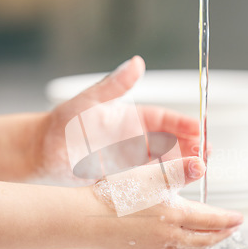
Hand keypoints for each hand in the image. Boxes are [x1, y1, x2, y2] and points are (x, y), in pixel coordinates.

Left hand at [32, 56, 200, 183]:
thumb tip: (136, 63)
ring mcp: (131, 159)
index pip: (166, 119)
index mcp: (132, 117)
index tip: (199, 128)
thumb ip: (114, 85)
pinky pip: (149, 179)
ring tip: (198, 170)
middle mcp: (135, 138)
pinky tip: (177, 185)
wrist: (41, 153)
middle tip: (206, 154)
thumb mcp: (90, 101)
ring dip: (182, 165)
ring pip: (165, 162)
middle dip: (191, 147)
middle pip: (171, 141)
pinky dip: (165, 182)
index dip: (184, 124)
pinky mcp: (124, 177)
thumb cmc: (62, 123)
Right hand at [84, 156, 242, 248]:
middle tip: (231, 232)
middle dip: (221, 235)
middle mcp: (169, 237)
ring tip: (209, 242)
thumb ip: (179, 170)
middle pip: (203, 239)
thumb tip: (202, 165)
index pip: (211, 220)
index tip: (239, 219)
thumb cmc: (115, 195)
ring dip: (202, 246)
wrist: (86, 219)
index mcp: (175, 216)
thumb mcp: (151, 175)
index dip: (227, 219)